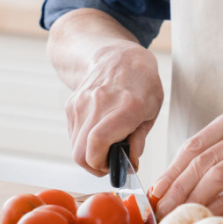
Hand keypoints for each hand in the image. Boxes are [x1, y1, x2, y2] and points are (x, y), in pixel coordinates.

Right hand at [64, 41, 162, 175]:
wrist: (118, 57)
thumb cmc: (141, 84)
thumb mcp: (152, 111)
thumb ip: (140, 140)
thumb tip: (129, 165)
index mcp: (126, 106)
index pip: (99, 142)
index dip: (103, 163)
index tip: (114, 166)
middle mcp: (99, 104)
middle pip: (82, 153)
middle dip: (95, 167)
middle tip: (110, 163)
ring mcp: (81, 104)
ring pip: (75, 148)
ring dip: (89, 156)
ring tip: (106, 148)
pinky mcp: (71, 105)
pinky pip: (73, 136)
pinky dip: (84, 143)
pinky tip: (98, 133)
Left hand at [150, 108, 222, 216]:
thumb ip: (202, 166)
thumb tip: (161, 190)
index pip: (193, 145)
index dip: (171, 170)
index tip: (155, 192)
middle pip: (202, 159)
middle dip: (178, 187)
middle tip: (163, 209)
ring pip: (216, 174)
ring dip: (193, 198)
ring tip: (178, 215)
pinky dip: (215, 207)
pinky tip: (202, 218)